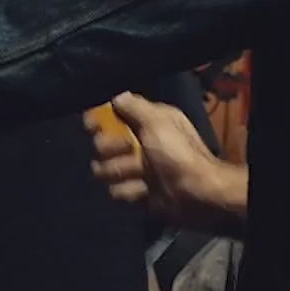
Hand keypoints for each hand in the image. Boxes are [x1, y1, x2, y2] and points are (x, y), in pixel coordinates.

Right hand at [86, 92, 243, 224]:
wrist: (196, 193)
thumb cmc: (179, 153)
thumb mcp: (158, 122)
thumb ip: (134, 107)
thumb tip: (116, 96)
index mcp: (145, 123)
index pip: (110, 115)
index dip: (98, 120)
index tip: (93, 126)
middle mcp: (137, 144)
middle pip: (101, 144)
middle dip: (111, 149)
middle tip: (129, 150)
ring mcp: (135, 170)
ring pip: (104, 170)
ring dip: (122, 172)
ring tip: (142, 174)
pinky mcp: (135, 192)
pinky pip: (117, 191)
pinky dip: (131, 191)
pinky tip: (146, 190)